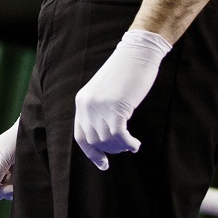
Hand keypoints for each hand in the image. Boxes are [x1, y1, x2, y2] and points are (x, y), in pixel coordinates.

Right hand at [0, 119, 19, 199]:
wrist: (32, 133)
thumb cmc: (16, 140)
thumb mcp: (3, 157)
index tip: (13, 190)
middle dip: (6, 190)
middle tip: (18, 188)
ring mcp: (2, 172)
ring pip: (4, 191)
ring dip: (14, 188)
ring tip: (22, 177)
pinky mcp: (13, 174)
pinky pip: (13, 187)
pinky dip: (19, 185)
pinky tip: (25, 178)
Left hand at [73, 29, 170, 170]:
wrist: (137, 53)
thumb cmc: (126, 72)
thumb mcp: (105, 92)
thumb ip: (100, 110)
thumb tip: (106, 136)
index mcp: (82, 101)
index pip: (80, 136)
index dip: (91, 153)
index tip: (103, 164)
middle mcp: (87, 105)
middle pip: (93, 141)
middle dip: (109, 150)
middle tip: (124, 148)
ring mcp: (100, 106)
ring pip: (106, 141)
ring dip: (120, 147)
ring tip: (131, 144)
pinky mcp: (116, 107)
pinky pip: (119, 136)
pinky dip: (128, 144)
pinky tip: (136, 144)